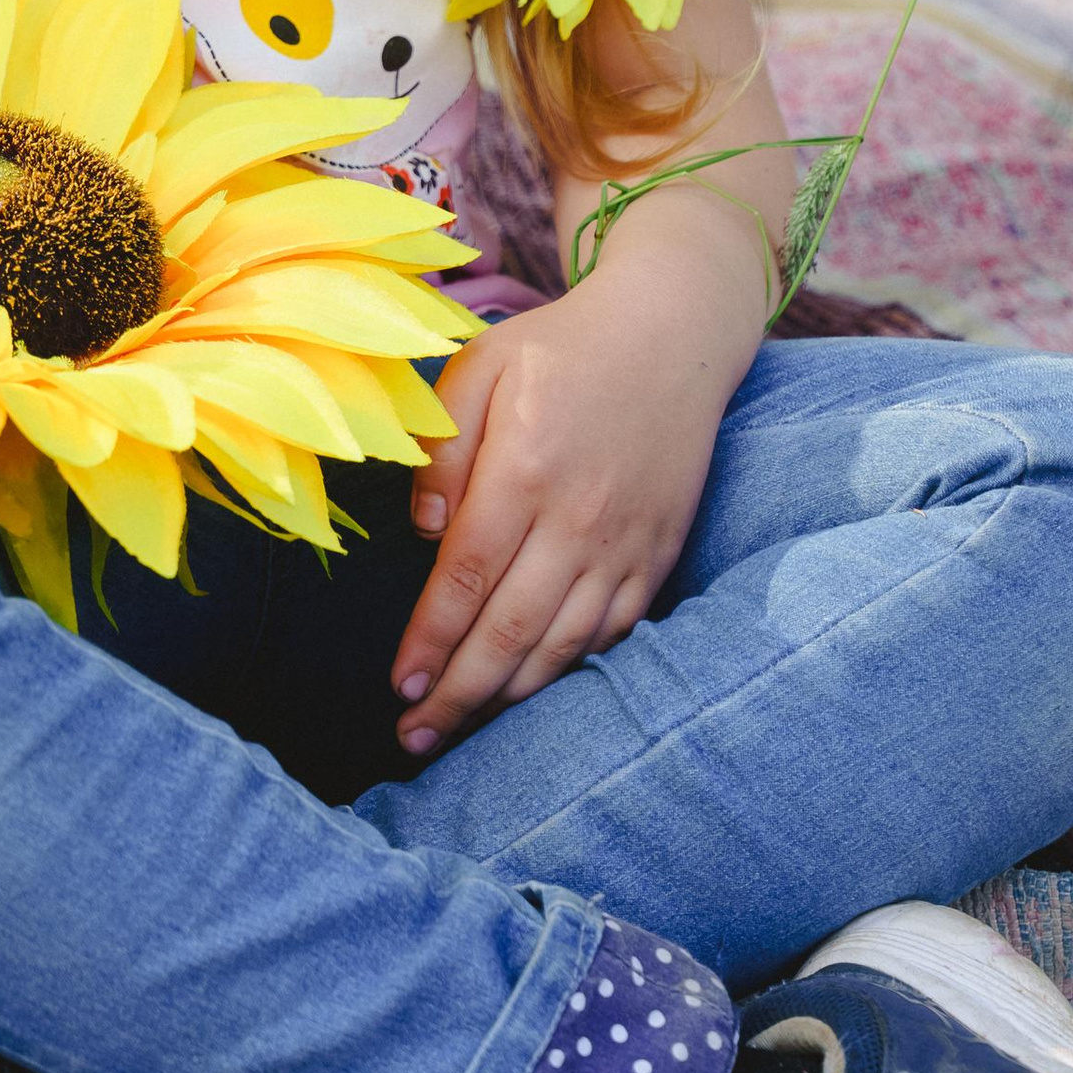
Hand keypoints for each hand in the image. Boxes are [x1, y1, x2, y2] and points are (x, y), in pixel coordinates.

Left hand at [390, 270, 724, 757]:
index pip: (467, 577)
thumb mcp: (481, 365)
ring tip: (460, 729)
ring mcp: (625, 541)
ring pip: (563, 643)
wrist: (673, 336)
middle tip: (414, 736)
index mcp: (527, 467)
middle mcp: (580, 516)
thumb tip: (423, 533)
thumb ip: (442, 449)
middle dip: (458, 692)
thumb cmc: (561, 349)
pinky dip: (569, 669)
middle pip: (512, 628)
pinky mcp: (657, 552)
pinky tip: (531, 690)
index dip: (431, 639)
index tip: (399, 684)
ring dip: (509, 696)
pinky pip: (611, 631)